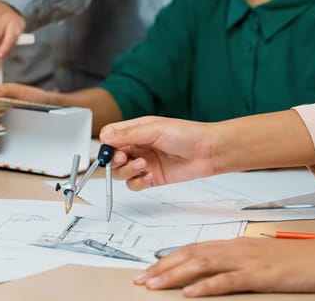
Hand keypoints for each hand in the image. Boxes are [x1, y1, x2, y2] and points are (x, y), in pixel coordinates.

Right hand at [99, 116, 221, 189]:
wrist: (209, 151)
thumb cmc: (187, 134)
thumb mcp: (154, 130)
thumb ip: (128, 134)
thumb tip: (106, 136)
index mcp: (136, 131)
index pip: (110, 138)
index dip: (107, 146)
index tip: (111, 150)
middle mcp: (138, 147)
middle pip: (112, 158)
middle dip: (115, 161)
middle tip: (125, 159)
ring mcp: (144, 163)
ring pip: (121, 173)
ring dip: (127, 171)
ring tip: (143, 166)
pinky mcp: (152, 178)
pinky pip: (134, 184)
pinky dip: (137, 182)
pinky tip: (149, 176)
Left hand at [135, 237, 314, 296]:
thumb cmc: (300, 260)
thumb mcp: (261, 259)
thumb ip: (237, 263)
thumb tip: (214, 272)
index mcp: (235, 245)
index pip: (192, 249)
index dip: (167, 258)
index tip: (148, 269)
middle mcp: (236, 249)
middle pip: (190, 255)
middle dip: (161, 267)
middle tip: (141, 279)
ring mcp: (248, 261)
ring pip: (202, 265)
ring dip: (174, 275)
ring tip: (155, 284)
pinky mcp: (261, 275)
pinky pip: (228, 280)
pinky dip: (206, 286)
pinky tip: (191, 293)